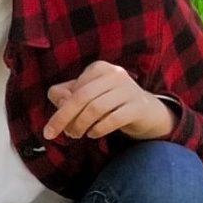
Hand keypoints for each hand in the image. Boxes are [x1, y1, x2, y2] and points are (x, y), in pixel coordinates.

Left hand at [43, 60, 171, 142]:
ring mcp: (129, 89)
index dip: (61, 110)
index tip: (56, 126)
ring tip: (77, 134)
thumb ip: (63, 96)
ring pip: (95, 108)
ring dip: (81, 125)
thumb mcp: (84, 96)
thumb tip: (60, 102)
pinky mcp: (138, 106)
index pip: (72, 89)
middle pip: (81, 97)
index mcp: (99, 68)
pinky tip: (93, 134)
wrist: (146, 112)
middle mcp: (115, 74)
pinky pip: (113, 119)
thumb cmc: (108, 103)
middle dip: (65, 118)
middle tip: (60, 134)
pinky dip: (98, 129)